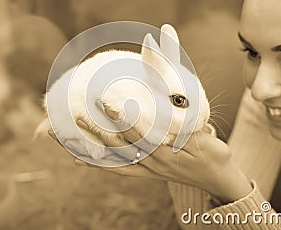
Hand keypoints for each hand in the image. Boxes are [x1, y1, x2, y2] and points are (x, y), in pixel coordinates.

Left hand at [74, 110, 251, 203]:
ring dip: (87, 148)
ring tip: (63, 139)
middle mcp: (150, 163)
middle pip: (117, 146)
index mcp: (165, 153)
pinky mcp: (144, 173)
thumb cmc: (215, 157)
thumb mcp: (207, 138)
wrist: (217, 180)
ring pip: (110, 159)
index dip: (122, 118)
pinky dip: (97, 163)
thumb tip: (174, 101)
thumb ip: (188, 124)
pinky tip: (79, 159)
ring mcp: (145, 169)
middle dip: (95, 130)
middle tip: (74, 115)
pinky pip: (116, 169)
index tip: (105, 103)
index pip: (138, 134)